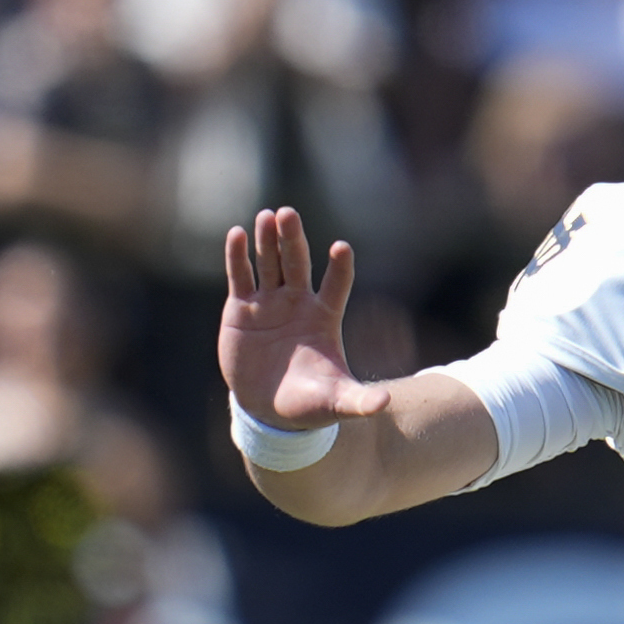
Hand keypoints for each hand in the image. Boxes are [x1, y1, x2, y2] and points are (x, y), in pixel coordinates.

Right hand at [221, 207, 394, 434]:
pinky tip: (237, 234)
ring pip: (270, 263)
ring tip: (266, 216)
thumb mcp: (336, 402)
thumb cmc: (308, 403)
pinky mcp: (242, 308)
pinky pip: (240, 276)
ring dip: (268, 240)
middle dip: (293, 239)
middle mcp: (298, 301)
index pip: (337, 284)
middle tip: (288, 214)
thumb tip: (386, 402)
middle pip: (297, 262)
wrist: (268, 410)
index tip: (341, 248)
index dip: (339, 268)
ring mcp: (269, 302)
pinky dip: (237, 255)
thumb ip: (358, 401)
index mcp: (324, 316)